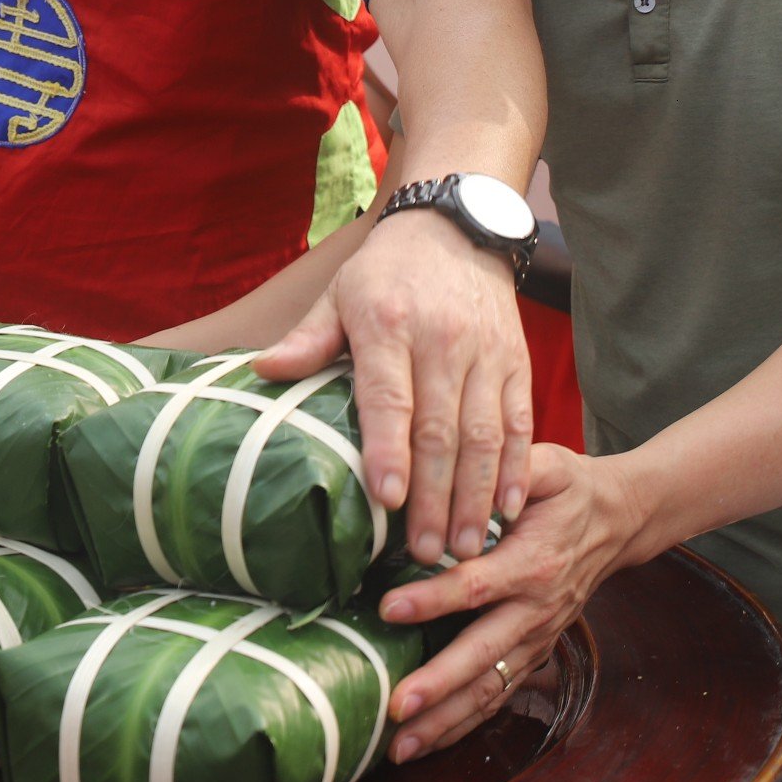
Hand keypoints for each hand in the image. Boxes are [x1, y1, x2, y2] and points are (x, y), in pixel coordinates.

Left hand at [258, 208, 530, 561]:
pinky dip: (515, 469)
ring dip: (475, 496)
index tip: (387, 500)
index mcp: (387, 326)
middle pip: (440, 430)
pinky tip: (506, 509)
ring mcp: (484, 354)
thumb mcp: (338, 295)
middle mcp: (441, 342)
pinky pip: (519, 423)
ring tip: (465, 547)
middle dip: (434, 498)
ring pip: (484, 435)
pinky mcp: (515, 362)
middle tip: (425, 553)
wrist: (456, 228)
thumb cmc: (386, 271)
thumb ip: (307, 340)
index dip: (388, 450)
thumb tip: (262, 371)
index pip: (389, 397)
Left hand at [376, 446, 644, 761]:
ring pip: (489, 688)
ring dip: (446, 720)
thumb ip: (508, 467)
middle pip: (483, 654)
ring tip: (400, 747)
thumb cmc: (571, 489)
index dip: (433, 598)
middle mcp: (536, 611)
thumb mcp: (549, 465)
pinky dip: (463, 724)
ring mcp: (536, 639)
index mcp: (533, 563)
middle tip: (396, 706)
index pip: (478, 585)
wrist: (618, 523)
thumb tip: (460, 467)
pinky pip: (498, 695)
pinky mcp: (533, 654)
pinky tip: (425, 744)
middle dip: (439, 684)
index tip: (388, 608)